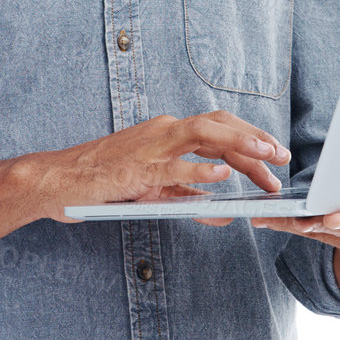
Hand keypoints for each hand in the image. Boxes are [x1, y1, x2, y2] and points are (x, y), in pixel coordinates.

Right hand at [29, 110, 289, 223]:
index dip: (250, 139)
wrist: (58, 180)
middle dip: (254, 139)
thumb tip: (224, 214)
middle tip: (281, 157)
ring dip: (239, 144)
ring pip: (203, 134)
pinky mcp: (136, 168)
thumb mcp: (153, 192)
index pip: (218, 128)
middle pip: (218, 125)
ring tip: (266, 155)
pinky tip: (223, 177)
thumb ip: (188, 199)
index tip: (274, 156)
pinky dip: (200, 171)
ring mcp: (150, 147)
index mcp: (167, 133)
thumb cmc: (103, 184)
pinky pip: (173, 167)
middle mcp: (163, 131)